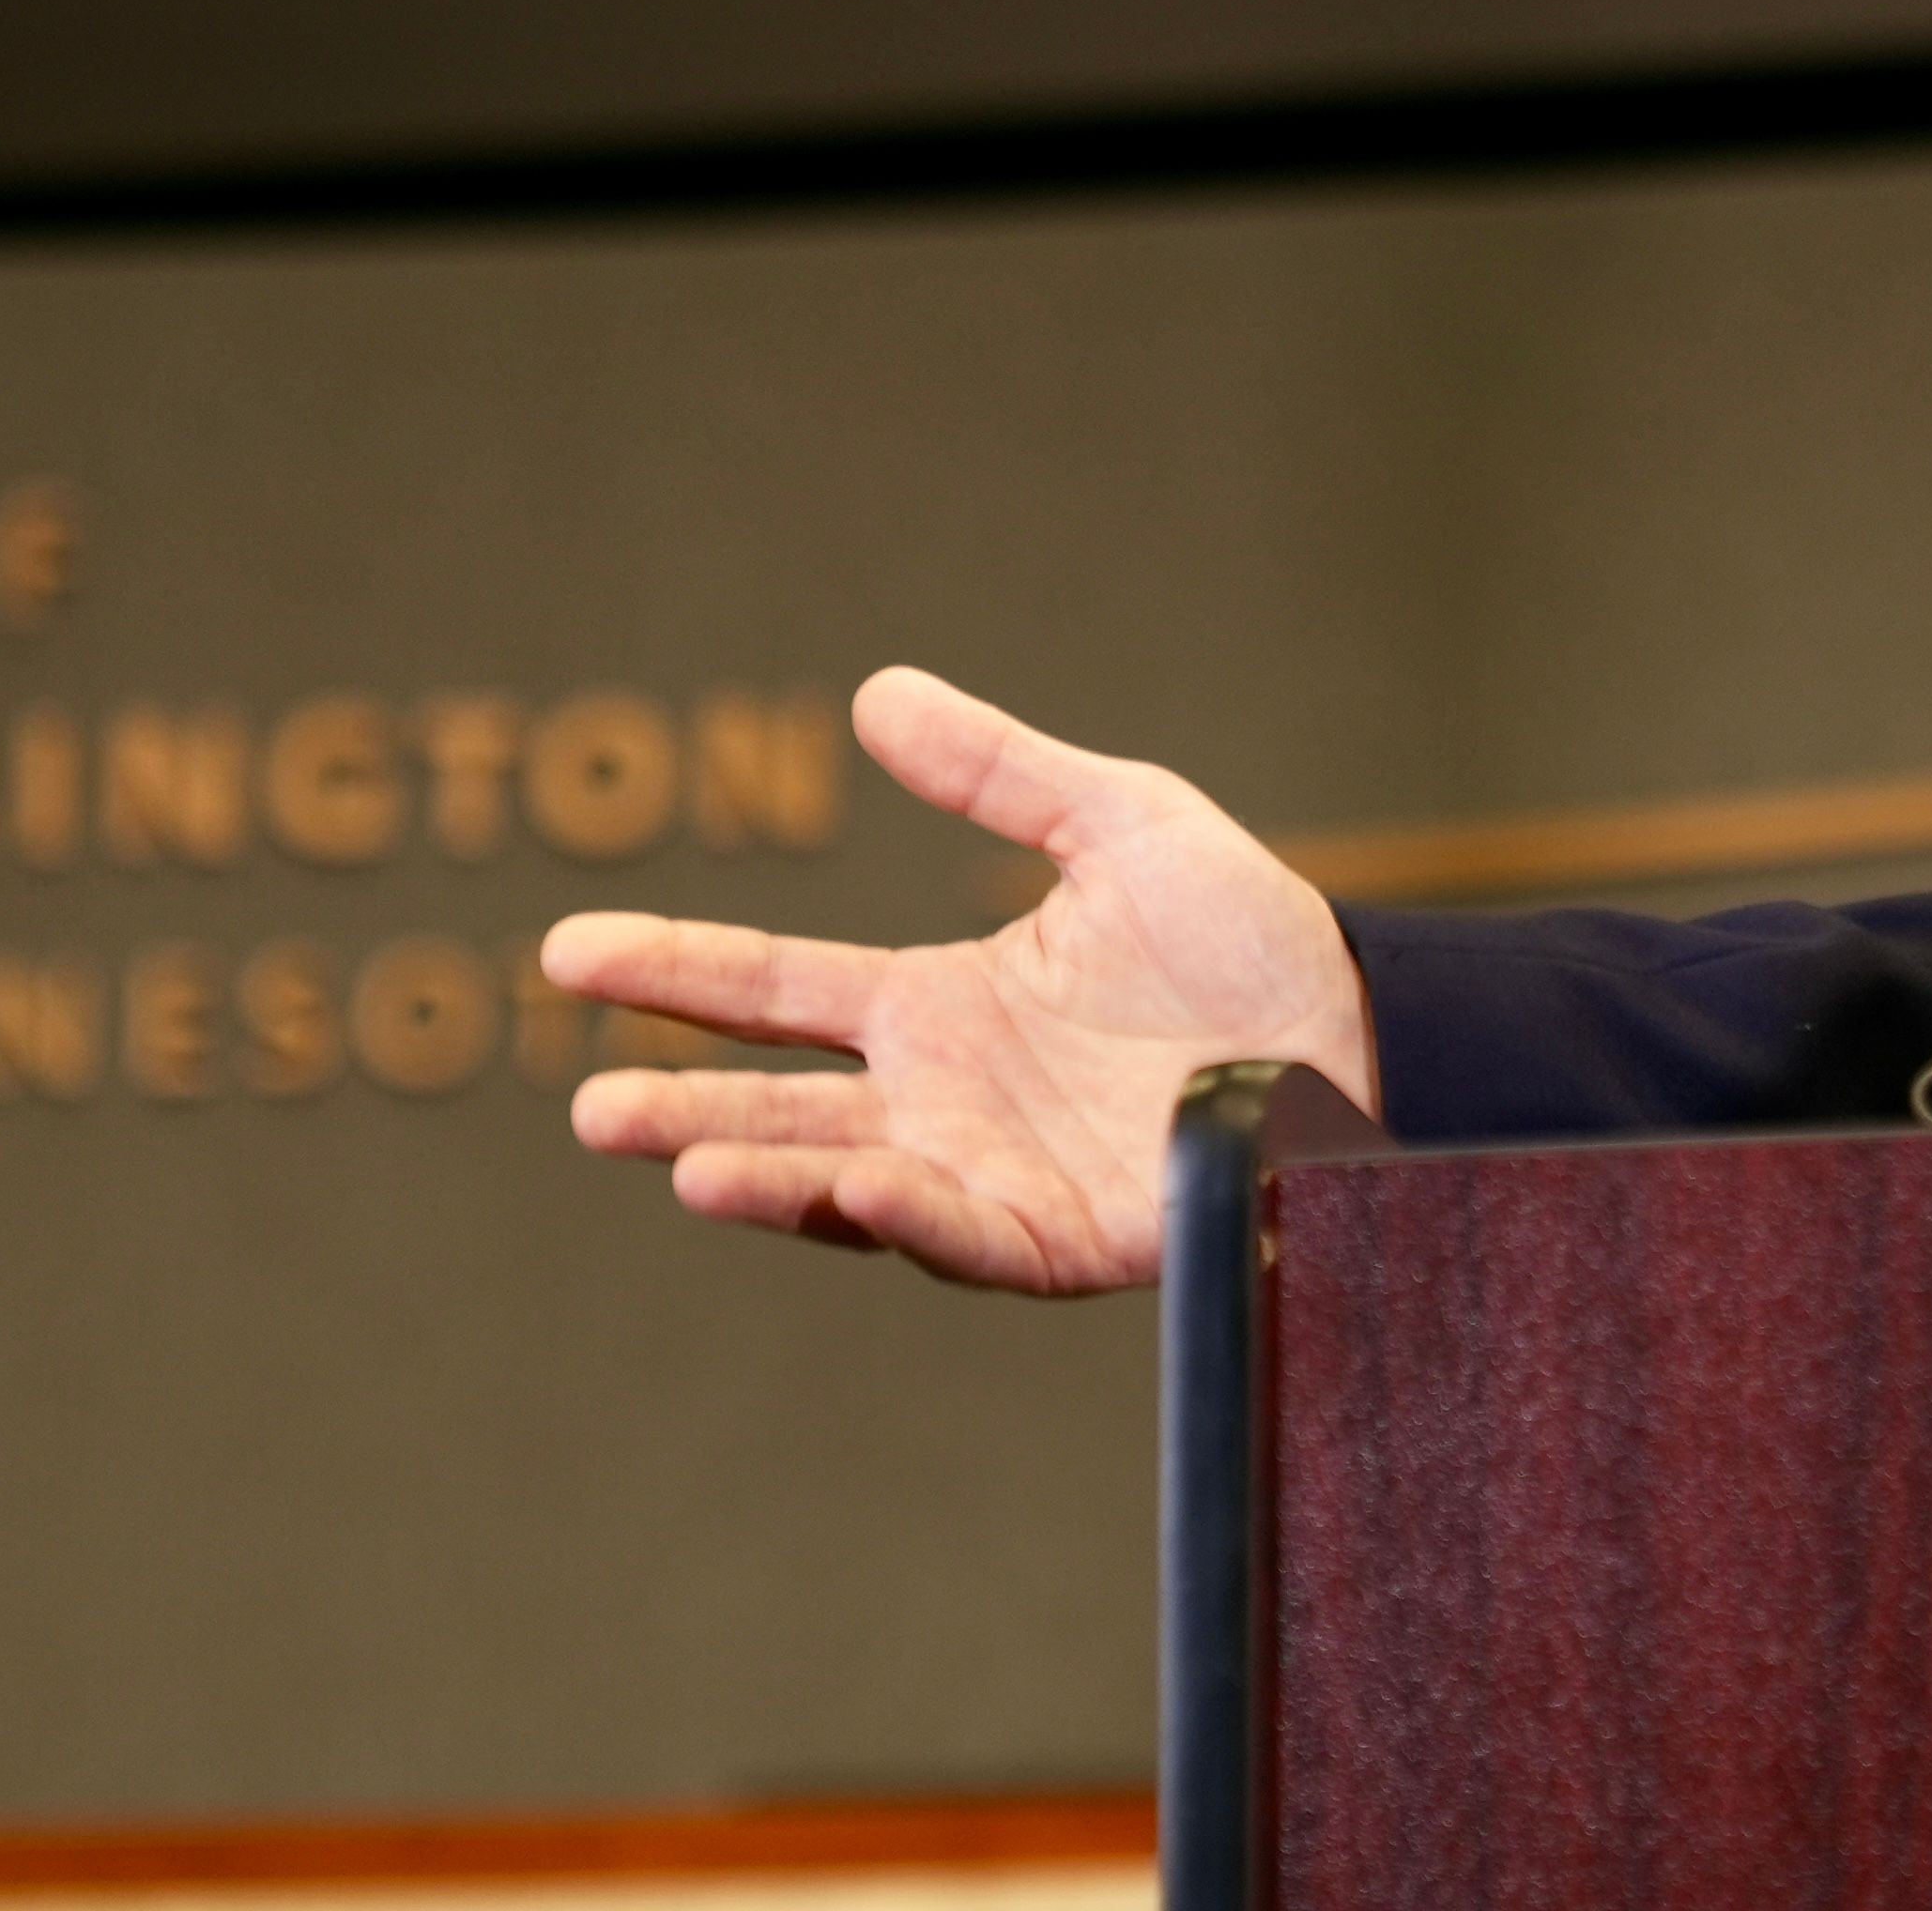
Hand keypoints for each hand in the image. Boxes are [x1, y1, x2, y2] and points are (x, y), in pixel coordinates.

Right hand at [539, 665, 1375, 1294]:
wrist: (1365, 1029)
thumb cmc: (1250, 937)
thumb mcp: (1119, 824)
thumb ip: (999, 773)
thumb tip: (875, 694)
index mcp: (942, 1008)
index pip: (779, 988)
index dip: (678, 968)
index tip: (566, 951)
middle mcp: (944, 1101)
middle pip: (782, 1106)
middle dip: (683, 1105)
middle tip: (585, 1107)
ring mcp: (992, 1175)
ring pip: (847, 1185)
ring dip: (765, 1176)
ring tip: (677, 1162)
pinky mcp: (1061, 1236)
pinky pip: (965, 1234)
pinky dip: (906, 1215)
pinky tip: (860, 1186)